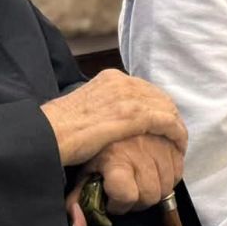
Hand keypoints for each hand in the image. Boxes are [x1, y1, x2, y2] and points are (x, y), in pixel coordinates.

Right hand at [40, 71, 186, 166]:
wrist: (47, 134)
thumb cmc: (58, 130)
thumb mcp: (84, 111)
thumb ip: (102, 110)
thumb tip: (110, 121)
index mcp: (110, 78)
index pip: (145, 90)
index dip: (158, 107)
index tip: (162, 124)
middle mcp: (122, 82)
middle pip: (159, 97)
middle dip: (170, 116)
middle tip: (175, 136)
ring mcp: (128, 97)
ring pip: (166, 108)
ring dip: (176, 127)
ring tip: (178, 144)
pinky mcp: (132, 116)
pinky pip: (166, 123)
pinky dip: (176, 134)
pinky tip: (179, 146)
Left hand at [64, 133, 183, 225]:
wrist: (103, 115)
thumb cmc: (93, 148)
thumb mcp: (82, 172)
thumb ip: (77, 202)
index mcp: (115, 158)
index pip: (128, 196)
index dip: (119, 206)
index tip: (112, 201)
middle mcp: (138, 150)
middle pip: (151, 195)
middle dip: (138, 201)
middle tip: (128, 193)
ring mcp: (157, 142)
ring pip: (167, 185)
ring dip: (156, 190)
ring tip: (141, 183)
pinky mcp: (170, 137)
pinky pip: (179, 170)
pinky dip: (169, 177)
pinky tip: (155, 172)